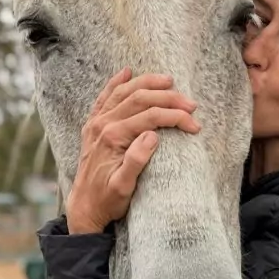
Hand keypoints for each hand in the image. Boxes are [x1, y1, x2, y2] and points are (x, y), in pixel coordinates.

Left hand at [66, 68, 199, 233]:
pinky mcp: (93, 126)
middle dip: (168, 98)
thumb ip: (136, 160)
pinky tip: (126, 72)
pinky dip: (115, 83)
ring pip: (124, 92)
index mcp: (113, 137)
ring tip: (168, 81)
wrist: (84, 207)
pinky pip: (105, 97)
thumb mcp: (124, 187)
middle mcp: (103, 125)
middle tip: (190, 104)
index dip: (175, 117)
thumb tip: (152, 136)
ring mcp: (96, 123)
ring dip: (147, 83)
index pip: (151, 117)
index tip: (194, 124)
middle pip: (140, 99)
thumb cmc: (107, 199)